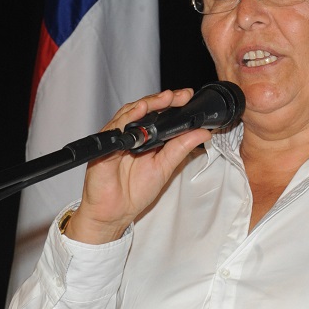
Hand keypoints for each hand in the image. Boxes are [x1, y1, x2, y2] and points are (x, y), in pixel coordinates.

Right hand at [65, 89, 211, 243]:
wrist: (115, 213)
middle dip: (163, 99)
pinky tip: (140, 111)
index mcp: (146, 138)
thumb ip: (181, 148)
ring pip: (130, 112)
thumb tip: (203, 132)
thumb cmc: (135, 191)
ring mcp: (117, 138)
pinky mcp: (105, 146)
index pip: (159, 114)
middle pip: (145, 109)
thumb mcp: (165, 167)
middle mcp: (131, 134)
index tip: (188, 97)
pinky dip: (128, 117)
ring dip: (148, 103)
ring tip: (166, 98)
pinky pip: (115, 127)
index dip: (172, 104)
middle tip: (181, 96)